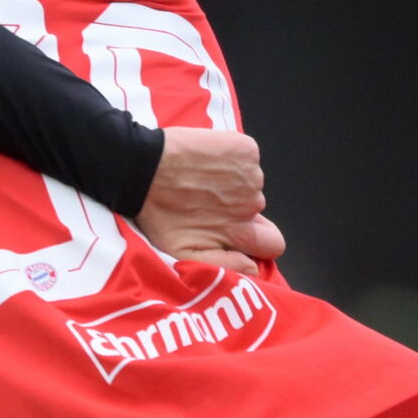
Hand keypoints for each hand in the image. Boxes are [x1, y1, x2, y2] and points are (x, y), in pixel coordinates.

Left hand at [136, 127, 284, 273]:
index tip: (240, 236)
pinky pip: (246, 156)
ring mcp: (251, 173)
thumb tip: (254, 269)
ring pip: (251, 183)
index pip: (274, 244)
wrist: (143, 168)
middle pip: (258, 211)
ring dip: (232, 183)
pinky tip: (204, 163)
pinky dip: (230, 159)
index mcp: (241, 231)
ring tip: (200, 183)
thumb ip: (225, 266)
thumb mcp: (185, 254)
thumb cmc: (158, 213)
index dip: (259, 242)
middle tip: (206, 205)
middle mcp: (253, 203)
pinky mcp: (245, 148)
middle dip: (238, 210)